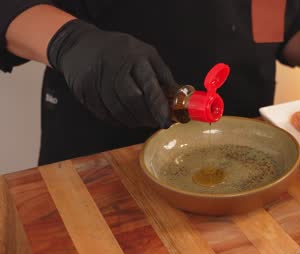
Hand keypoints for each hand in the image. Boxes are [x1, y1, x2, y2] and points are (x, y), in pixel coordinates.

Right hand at [47, 19, 177, 127]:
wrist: (79, 45)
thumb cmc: (119, 50)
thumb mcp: (146, 54)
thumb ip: (163, 75)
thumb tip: (179, 97)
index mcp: (135, 57)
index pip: (149, 86)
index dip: (159, 107)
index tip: (166, 120)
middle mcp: (115, 68)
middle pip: (132, 100)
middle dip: (147, 116)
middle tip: (156, 121)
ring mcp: (97, 80)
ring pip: (118, 110)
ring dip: (134, 121)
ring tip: (143, 120)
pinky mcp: (85, 92)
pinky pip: (104, 114)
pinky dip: (118, 120)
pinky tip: (126, 117)